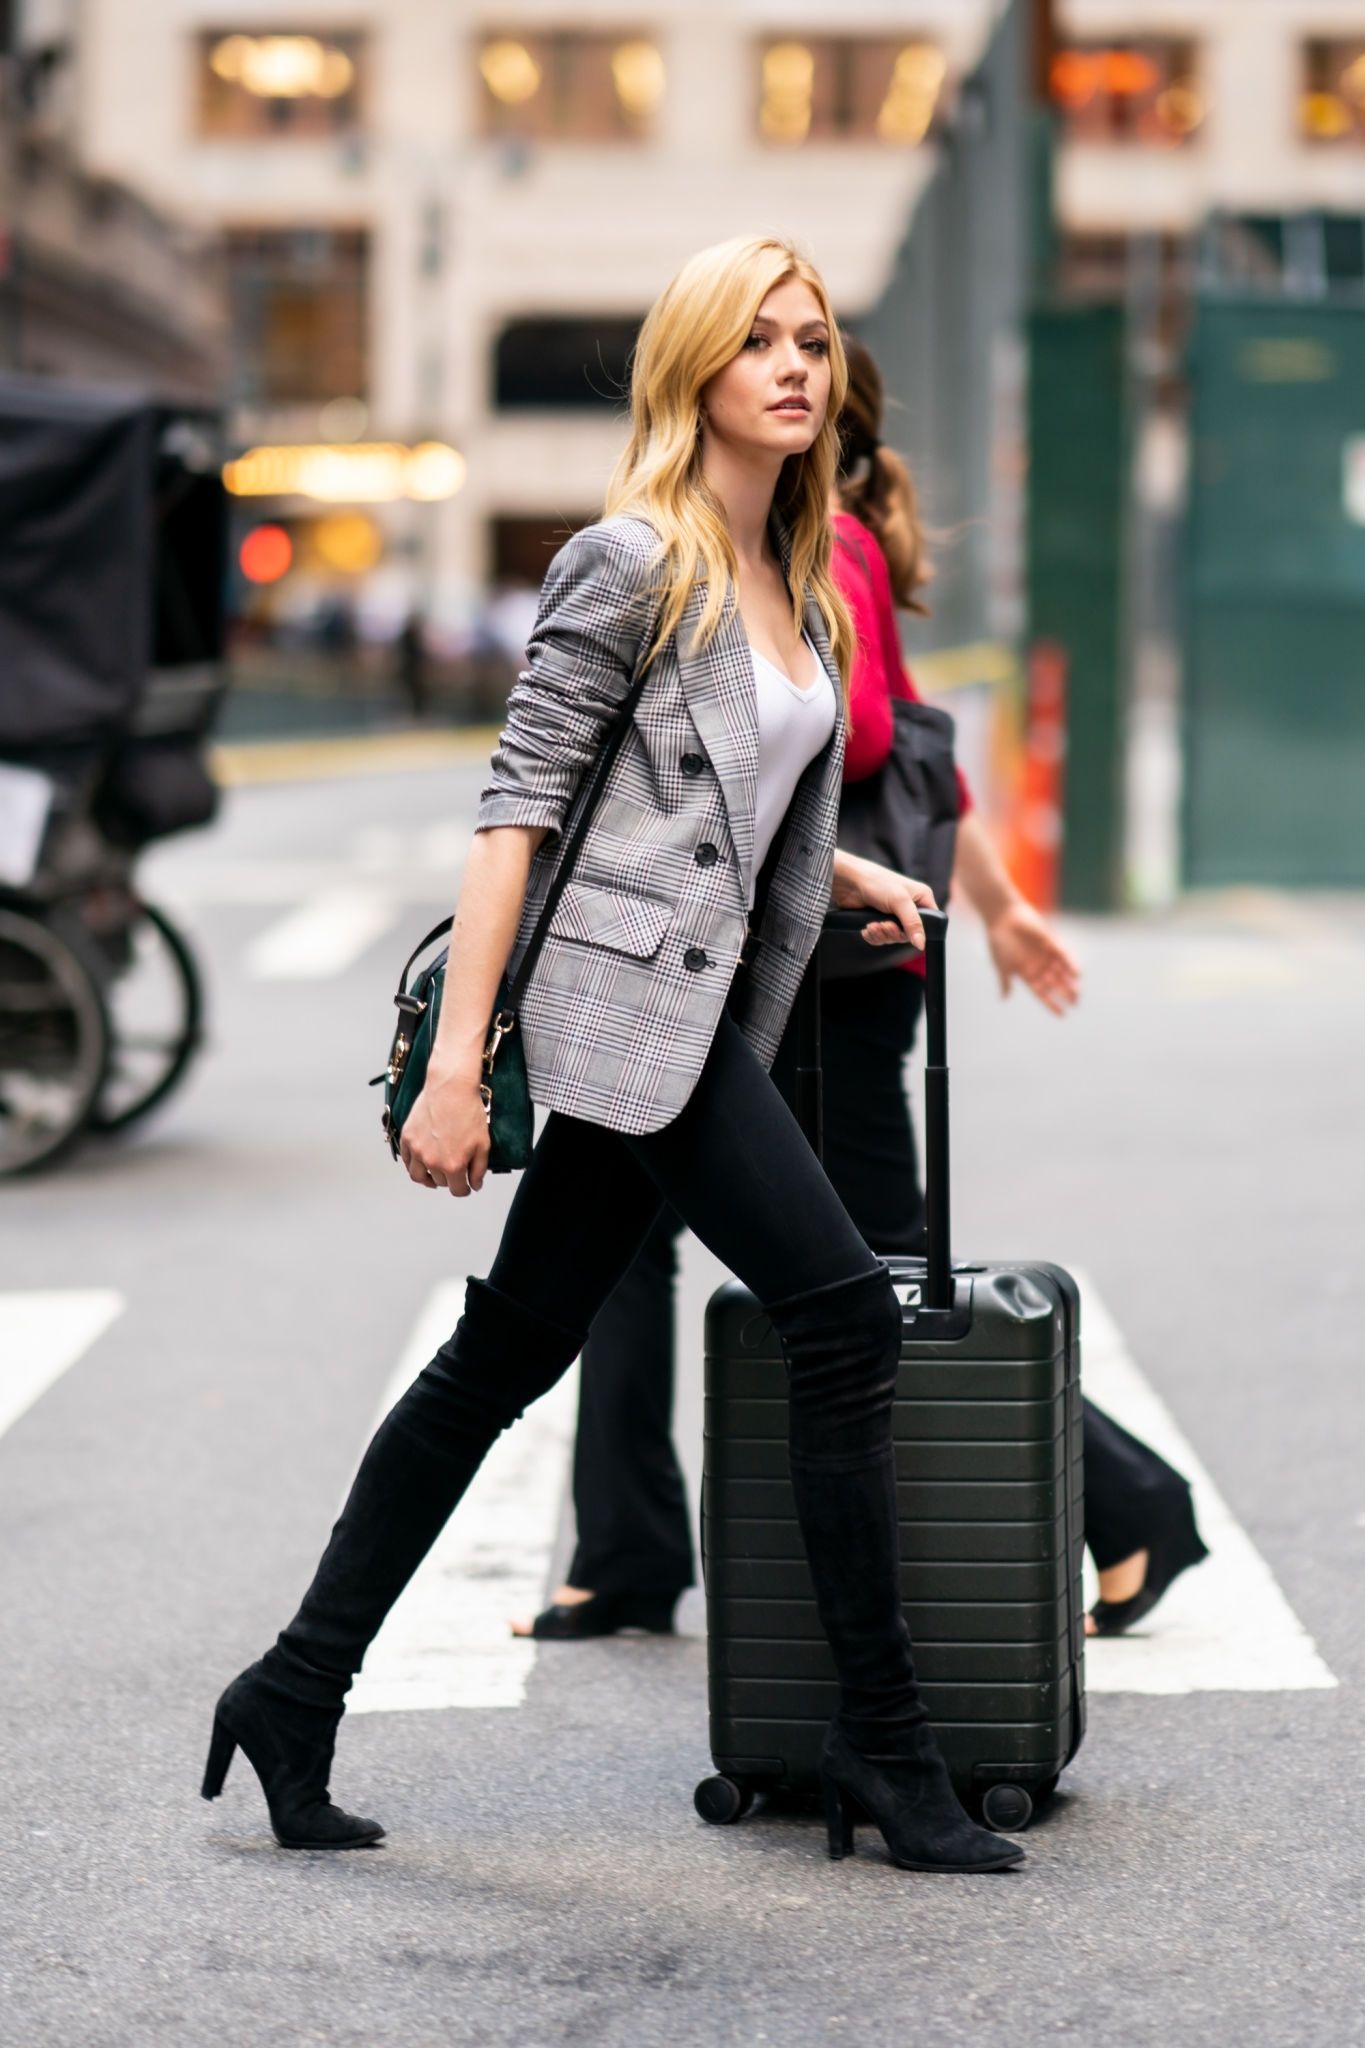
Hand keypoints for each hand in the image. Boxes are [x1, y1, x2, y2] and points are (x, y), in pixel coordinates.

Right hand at [399, 1062, 490, 1194]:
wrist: (451, 1088)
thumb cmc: (469, 1112)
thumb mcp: (483, 1143)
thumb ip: (479, 1169)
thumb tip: (475, 1185)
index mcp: (453, 1165)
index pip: (457, 1190)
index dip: (464, 1190)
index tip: (466, 1187)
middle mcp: (432, 1161)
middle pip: (439, 1182)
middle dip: (449, 1179)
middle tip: (455, 1172)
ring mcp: (417, 1150)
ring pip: (418, 1176)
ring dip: (427, 1178)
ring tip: (434, 1175)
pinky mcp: (407, 1138)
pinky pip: (406, 1160)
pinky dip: (414, 1164)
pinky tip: (421, 1161)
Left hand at [831, 850, 936, 949]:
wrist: (849, 881)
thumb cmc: (877, 882)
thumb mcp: (900, 901)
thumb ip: (913, 923)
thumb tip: (921, 944)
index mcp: (921, 898)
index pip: (929, 923)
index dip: (918, 932)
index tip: (905, 931)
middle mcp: (909, 907)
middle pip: (908, 934)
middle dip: (893, 933)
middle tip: (884, 925)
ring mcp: (893, 914)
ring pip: (893, 937)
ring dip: (882, 934)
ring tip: (873, 925)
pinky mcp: (878, 920)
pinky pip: (881, 938)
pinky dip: (873, 936)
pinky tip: (868, 927)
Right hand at [985, 900, 1080, 1015]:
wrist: (1003, 917)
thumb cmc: (999, 942)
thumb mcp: (1001, 965)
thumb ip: (1005, 982)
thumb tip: (1004, 999)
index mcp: (1025, 973)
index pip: (1041, 992)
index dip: (1051, 1003)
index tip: (1062, 1014)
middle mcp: (1037, 964)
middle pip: (1054, 983)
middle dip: (1065, 993)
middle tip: (1075, 1002)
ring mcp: (1045, 953)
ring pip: (1061, 971)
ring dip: (1070, 981)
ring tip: (1078, 992)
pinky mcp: (1051, 941)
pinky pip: (1064, 955)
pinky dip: (1071, 964)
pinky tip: (1077, 974)